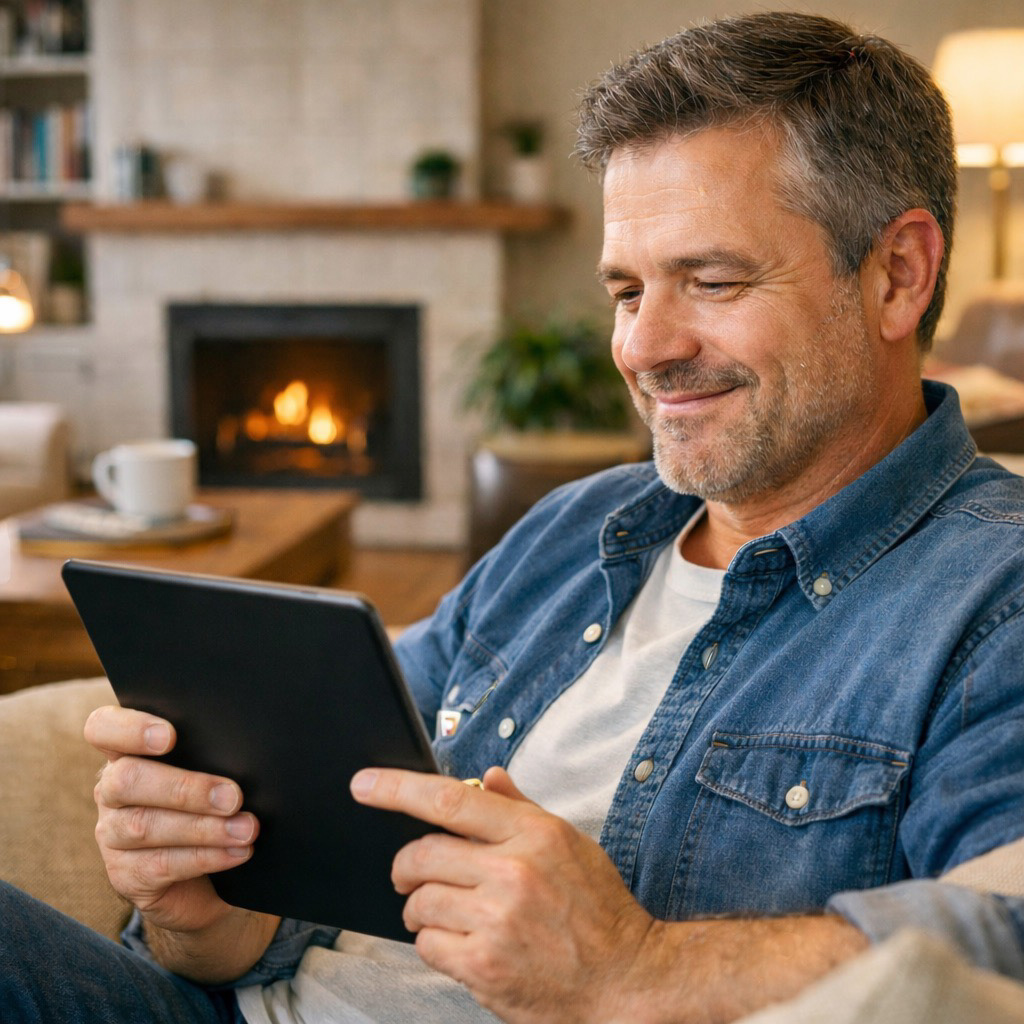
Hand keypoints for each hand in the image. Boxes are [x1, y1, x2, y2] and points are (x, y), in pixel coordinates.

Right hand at [84, 705, 259, 933]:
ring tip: (246, 829)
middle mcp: (111, 790)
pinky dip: (205, 857)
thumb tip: (250, 753)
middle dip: (185, 788)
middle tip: (233, 797)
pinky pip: (160, 864)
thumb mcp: (207, 772)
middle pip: (127, 780)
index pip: (102, 728)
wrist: (203, 874)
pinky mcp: (125, 874)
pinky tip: (237, 852)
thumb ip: (212, 755)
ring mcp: (112, 834)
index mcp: (126, 752)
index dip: (129, 728)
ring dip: (203, 828)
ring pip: (144, 826)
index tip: (169, 736)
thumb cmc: (209, 804)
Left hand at [350, 765, 657, 1023]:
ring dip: (419, 909)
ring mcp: (496, 921)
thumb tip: (487, 776)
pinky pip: (427, 945)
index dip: (397, 789)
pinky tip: (461, 945)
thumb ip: (521, 808)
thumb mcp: (569, 843)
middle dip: (405, 866)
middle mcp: (512, 872)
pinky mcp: (484, 967)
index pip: (449, 800)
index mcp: (533, 834)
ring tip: (444, 915)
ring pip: (419, 902)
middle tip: (408, 875)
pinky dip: (433, 943)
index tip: (364, 784)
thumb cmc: (599, 909)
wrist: (626, 980)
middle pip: (422, 854)